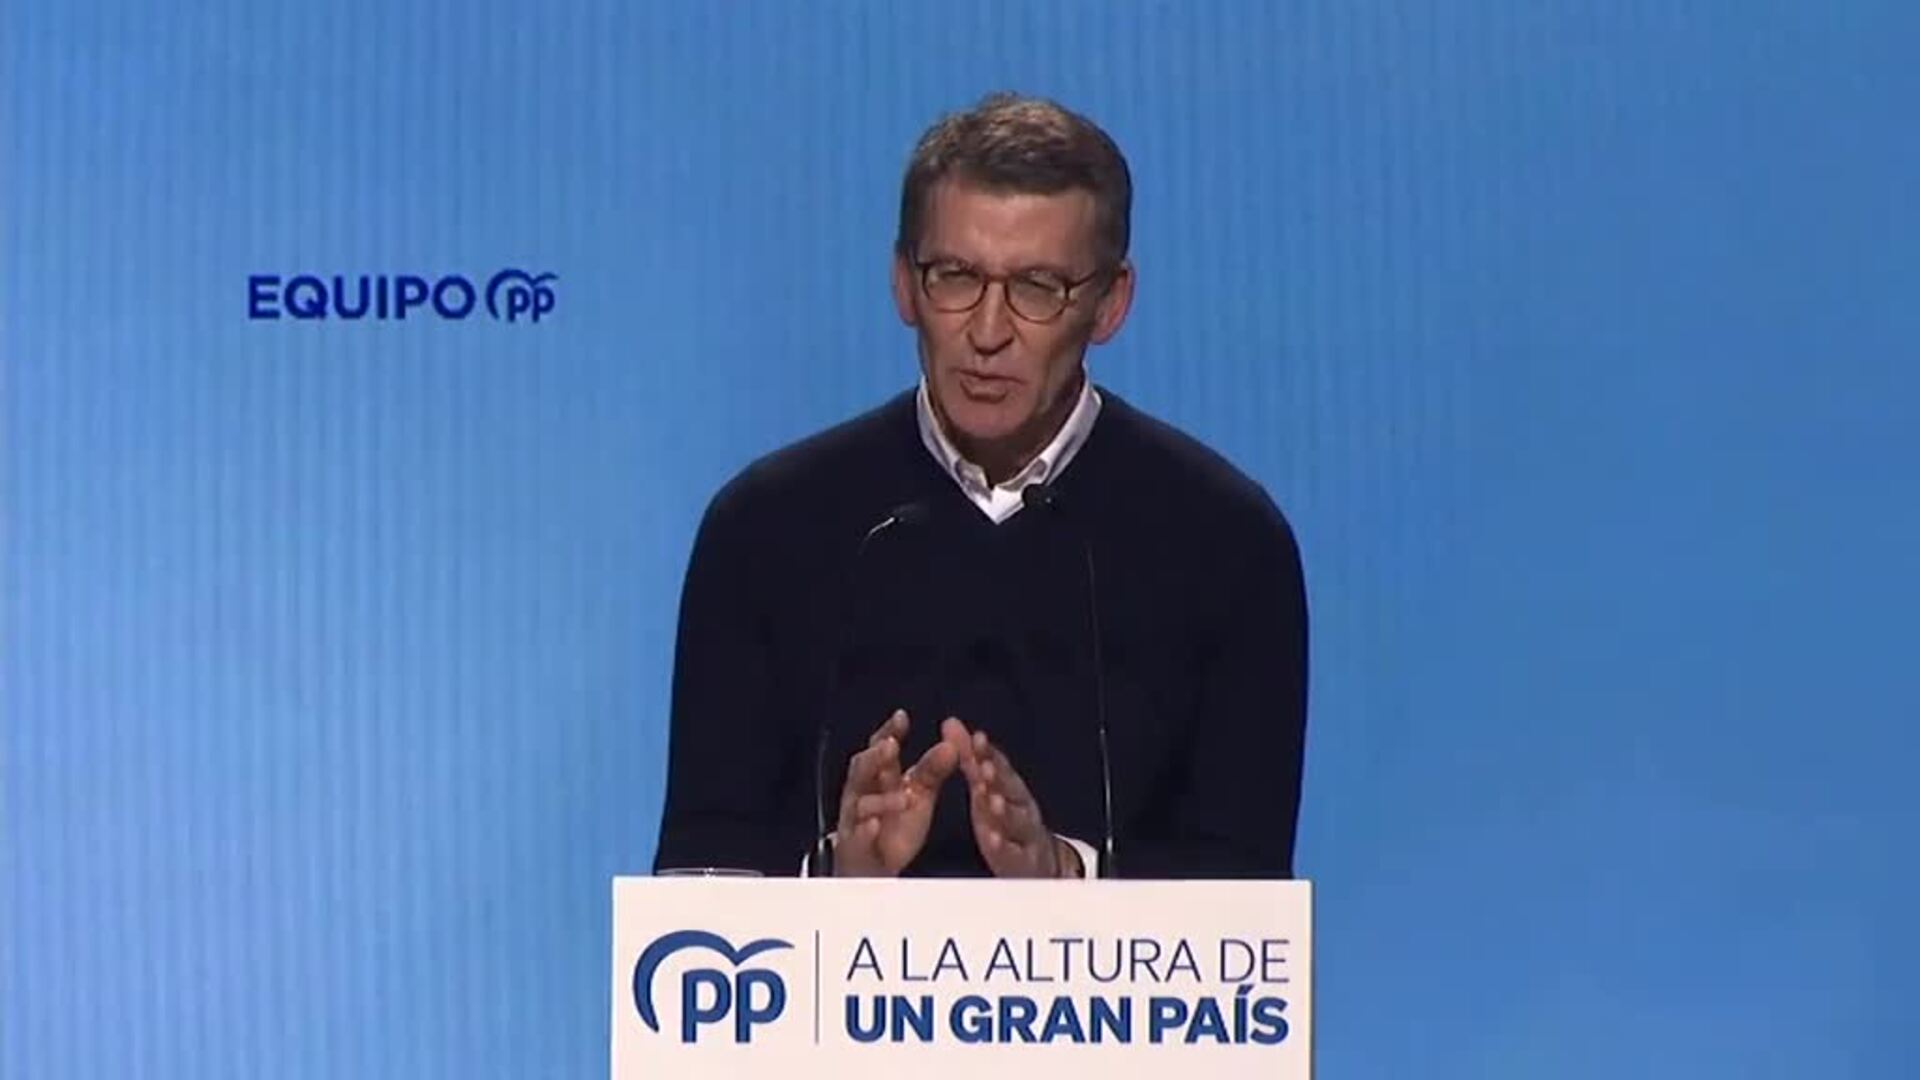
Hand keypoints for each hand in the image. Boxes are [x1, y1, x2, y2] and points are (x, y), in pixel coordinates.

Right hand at [832, 710, 958, 876]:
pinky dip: (865, 830)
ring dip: (881, 799)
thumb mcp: (918, 794)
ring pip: (861, 804)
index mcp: (879, 777)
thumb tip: (953, 744)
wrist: (874, 867)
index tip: (902, 717)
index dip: (889, 732)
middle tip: (891, 746)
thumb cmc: (894, 823)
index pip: (879, 748)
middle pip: (862, 770)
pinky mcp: (856, 847)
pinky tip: (875, 825)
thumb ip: (932, 769)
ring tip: (903, 798)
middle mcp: (862, 794)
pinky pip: (857, 837)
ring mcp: (856, 820)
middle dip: (875, 758)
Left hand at [946, 718, 1079, 877]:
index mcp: (1010, 787)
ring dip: (1005, 810)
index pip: (1000, 766)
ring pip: (1016, 820)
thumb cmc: (1005, 817)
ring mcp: (1024, 834)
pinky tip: (994, 840)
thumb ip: (969, 758)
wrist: (1039, 861)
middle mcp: (1021, 807)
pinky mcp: (1022, 860)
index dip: (989, 753)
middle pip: (1011, 790)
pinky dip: (1005, 846)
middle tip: (984, 767)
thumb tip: (950, 722)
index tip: (977, 739)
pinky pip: (1013, 853)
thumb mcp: (986, 787)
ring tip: (993, 802)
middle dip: (998, 778)